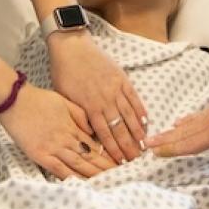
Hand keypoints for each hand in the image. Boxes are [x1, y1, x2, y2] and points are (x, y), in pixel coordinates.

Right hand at [0, 85, 116, 178]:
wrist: (15, 101)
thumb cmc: (39, 99)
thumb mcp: (65, 101)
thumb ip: (80, 116)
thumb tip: (93, 130)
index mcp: (72, 126)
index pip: (95, 145)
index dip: (108, 154)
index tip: (119, 161)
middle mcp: (65, 139)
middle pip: (89, 157)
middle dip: (105, 168)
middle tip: (119, 176)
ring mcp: (52, 148)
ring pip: (77, 165)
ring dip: (92, 175)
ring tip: (105, 182)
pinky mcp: (39, 155)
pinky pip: (57, 170)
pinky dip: (70, 178)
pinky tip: (80, 185)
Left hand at [47, 32, 147, 161]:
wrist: (71, 46)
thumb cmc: (63, 72)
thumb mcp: (64, 97)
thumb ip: (78, 115)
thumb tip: (90, 133)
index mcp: (89, 107)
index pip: (104, 134)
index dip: (113, 149)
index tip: (120, 162)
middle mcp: (105, 100)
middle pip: (120, 128)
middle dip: (129, 146)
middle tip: (136, 160)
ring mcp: (115, 89)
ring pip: (129, 115)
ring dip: (138, 132)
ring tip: (144, 145)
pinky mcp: (121, 78)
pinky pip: (134, 98)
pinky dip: (140, 111)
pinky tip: (145, 122)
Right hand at [146, 63, 208, 176]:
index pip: (193, 143)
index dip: (174, 150)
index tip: (156, 154)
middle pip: (184, 134)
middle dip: (165, 141)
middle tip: (144, 145)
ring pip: (187, 126)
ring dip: (170, 132)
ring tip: (154, 136)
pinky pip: (196, 118)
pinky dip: (185, 122)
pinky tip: (178, 123)